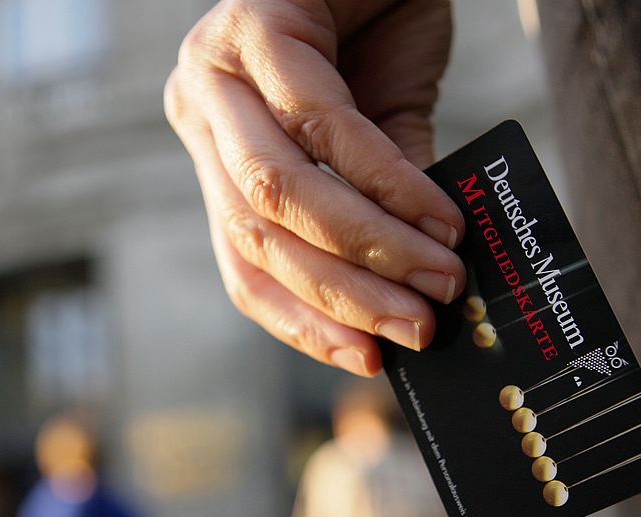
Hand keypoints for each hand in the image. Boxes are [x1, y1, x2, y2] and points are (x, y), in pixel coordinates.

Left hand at [165, 0, 464, 376]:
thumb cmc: (380, 35)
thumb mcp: (383, 141)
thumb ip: (387, 211)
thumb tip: (419, 292)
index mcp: (218, 154)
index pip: (242, 263)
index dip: (304, 322)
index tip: (369, 359)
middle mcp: (202, 114)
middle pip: (257, 236)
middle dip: (345, 296)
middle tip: (418, 328)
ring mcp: (217, 69)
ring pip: (279, 193)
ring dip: (369, 249)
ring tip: (438, 278)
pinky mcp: (255, 25)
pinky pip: (324, 127)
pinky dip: (388, 181)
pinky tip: (437, 214)